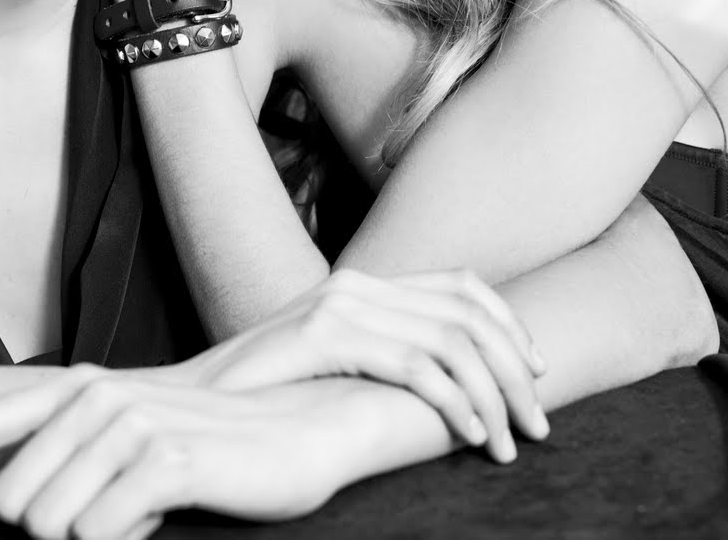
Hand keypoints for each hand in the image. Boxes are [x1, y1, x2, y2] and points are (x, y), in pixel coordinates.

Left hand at [0, 367, 349, 539]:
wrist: (301, 434)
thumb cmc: (207, 448)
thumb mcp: (124, 431)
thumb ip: (62, 447)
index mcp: (76, 386)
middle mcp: (96, 396)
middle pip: (8, 501)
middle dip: (44, 531)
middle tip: (102, 518)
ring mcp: (132, 424)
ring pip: (49, 524)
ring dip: (93, 535)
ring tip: (140, 511)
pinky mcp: (167, 460)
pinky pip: (97, 534)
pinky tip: (162, 516)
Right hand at [179, 268, 549, 462]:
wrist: (189, 405)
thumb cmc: (260, 400)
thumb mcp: (330, 369)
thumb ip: (378, 358)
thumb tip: (444, 382)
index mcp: (363, 285)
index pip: (462, 286)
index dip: (510, 326)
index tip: (537, 374)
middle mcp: (356, 285)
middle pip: (468, 313)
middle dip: (515, 371)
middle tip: (538, 425)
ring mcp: (339, 306)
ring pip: (451, 341)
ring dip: (493, 395)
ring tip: (509, 443)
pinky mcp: (325, 336)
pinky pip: (414, 365)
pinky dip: (453, 400)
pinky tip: (468, 434)